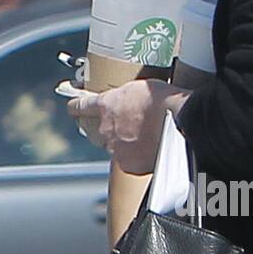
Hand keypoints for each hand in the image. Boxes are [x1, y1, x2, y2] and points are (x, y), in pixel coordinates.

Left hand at [60, 78, 190, 173]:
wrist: (181, 120)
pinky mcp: (128, 164)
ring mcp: (115, 148)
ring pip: (110, 147)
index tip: (72, 107)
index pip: (80, 107)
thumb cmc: (163, 100)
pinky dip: (134, 157)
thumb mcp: (137, 89)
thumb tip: (123, 102)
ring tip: (140, 137)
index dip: (75, 107)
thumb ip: (123, 98)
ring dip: (120, 142)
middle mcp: (105, 128)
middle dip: (100, 127)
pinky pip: (126, 161)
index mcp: (105, 105)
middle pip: (92, 130)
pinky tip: (147, 149)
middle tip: (117, 124)